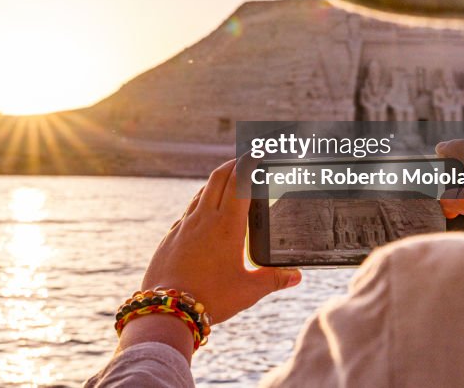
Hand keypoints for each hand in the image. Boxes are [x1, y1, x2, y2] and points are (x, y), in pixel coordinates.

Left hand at [139, 157, 300, 324]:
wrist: (167, 310)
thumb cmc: (211, 298)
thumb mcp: (248, 290)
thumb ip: (273, 279)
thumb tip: (296, 275)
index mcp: (227, 226)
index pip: (240, 182)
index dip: (250, 163)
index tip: (258, 153)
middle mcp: (204, 218)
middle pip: (218, 178)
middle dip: (233, 163)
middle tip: (246, 158)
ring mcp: (184, 225)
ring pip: (201, 192)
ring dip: (216, 181)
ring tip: (228, 181)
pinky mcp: (171, 236)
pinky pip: (189, 210)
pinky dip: (201, 202)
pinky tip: (205, 213)